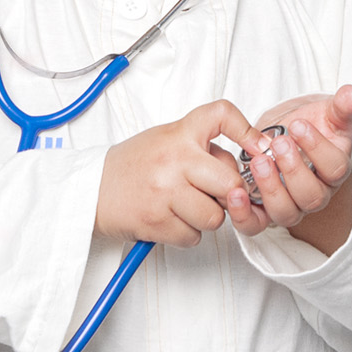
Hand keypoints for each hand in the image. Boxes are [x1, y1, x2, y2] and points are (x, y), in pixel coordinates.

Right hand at [96, 99, 256, 246]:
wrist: (92, 190)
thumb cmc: (133, 165)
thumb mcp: (166, 140)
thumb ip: (201, 148)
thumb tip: (242, 167)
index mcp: (179, 134)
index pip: (221, 115)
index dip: (248, 130)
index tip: (259, 147)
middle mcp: (174, 159)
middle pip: (231, 182)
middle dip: (229, 195)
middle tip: (214, 194)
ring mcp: (165, 192)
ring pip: (215, 216)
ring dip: (206, 218)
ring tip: (184, 207)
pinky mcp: (157, 222)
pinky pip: (194, 236)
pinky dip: (187, 233)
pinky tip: (170, 219)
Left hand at [225, 85, 351, 252]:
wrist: (287, 134)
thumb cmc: (311, 125)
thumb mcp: (327, 113)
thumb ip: (341, 106)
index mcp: (333, 171)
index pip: (335, 168)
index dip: (317, 148)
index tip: (299, 125)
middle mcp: (315, 194)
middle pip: (311, 196)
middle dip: (294, 170)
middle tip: (280, 144)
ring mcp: (290, 205)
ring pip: (286, 212)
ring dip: (271, 189)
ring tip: (259, 162)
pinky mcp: (263, 212)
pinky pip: (255, 225)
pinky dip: (243, 215)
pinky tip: (234, 194)